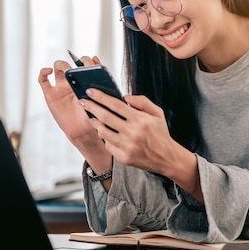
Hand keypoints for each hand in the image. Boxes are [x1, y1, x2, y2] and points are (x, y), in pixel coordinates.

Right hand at [38, 55, 101, 143]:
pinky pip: (43, 80)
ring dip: (61, 64)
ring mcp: (60, 87)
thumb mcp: (99, 98)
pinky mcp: (50, 94)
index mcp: (84, 81)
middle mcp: (72, 82)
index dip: (87, 60)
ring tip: (68, 69)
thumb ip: (99, 83)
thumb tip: (100, 67)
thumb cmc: (92, 115)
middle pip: (70, 63)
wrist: (83, 131)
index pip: (83, 64)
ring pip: (56, 68)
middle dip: (75, 62)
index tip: (92, 60)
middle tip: (80, 67)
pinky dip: (43, 72)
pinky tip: (48, 70)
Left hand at [81, 90, 198, 190]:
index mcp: (140, 120)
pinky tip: (104, 132)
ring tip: (92, 117)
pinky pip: (108, 145)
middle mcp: (133, 133)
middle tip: (83, 102)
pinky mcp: (123, 157)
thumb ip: (142, 102)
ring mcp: (127, 146)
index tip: (90, 91)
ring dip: (95, 123)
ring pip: (103, 132)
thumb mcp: (157, 113)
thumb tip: (125, 97)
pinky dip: (104, 137)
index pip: (115, 105)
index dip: (100, 97)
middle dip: (91, 107)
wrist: (166, 158)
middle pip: (105, 117)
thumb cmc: (160, 134)